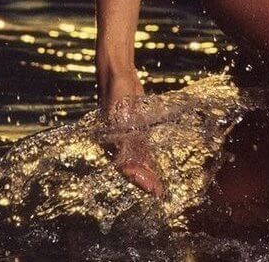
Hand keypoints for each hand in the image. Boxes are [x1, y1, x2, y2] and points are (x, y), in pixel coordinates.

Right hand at [96, 63, 165, 197]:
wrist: (119, 75)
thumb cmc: (116, 93)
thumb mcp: (119, 115)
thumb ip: (123, 140)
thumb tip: (127, 165)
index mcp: (110, 143)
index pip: (124, 167)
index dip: (137, 179)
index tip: (150, 188)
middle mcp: (117, 144)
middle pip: (131, 167)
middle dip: (145, 180)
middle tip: (159, 193)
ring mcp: (126, 137)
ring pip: (137, 160)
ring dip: (148, 173)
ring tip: (159, 188)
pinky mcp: (135, 130)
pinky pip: (142, 149)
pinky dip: (148, 160)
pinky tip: (156, 169)